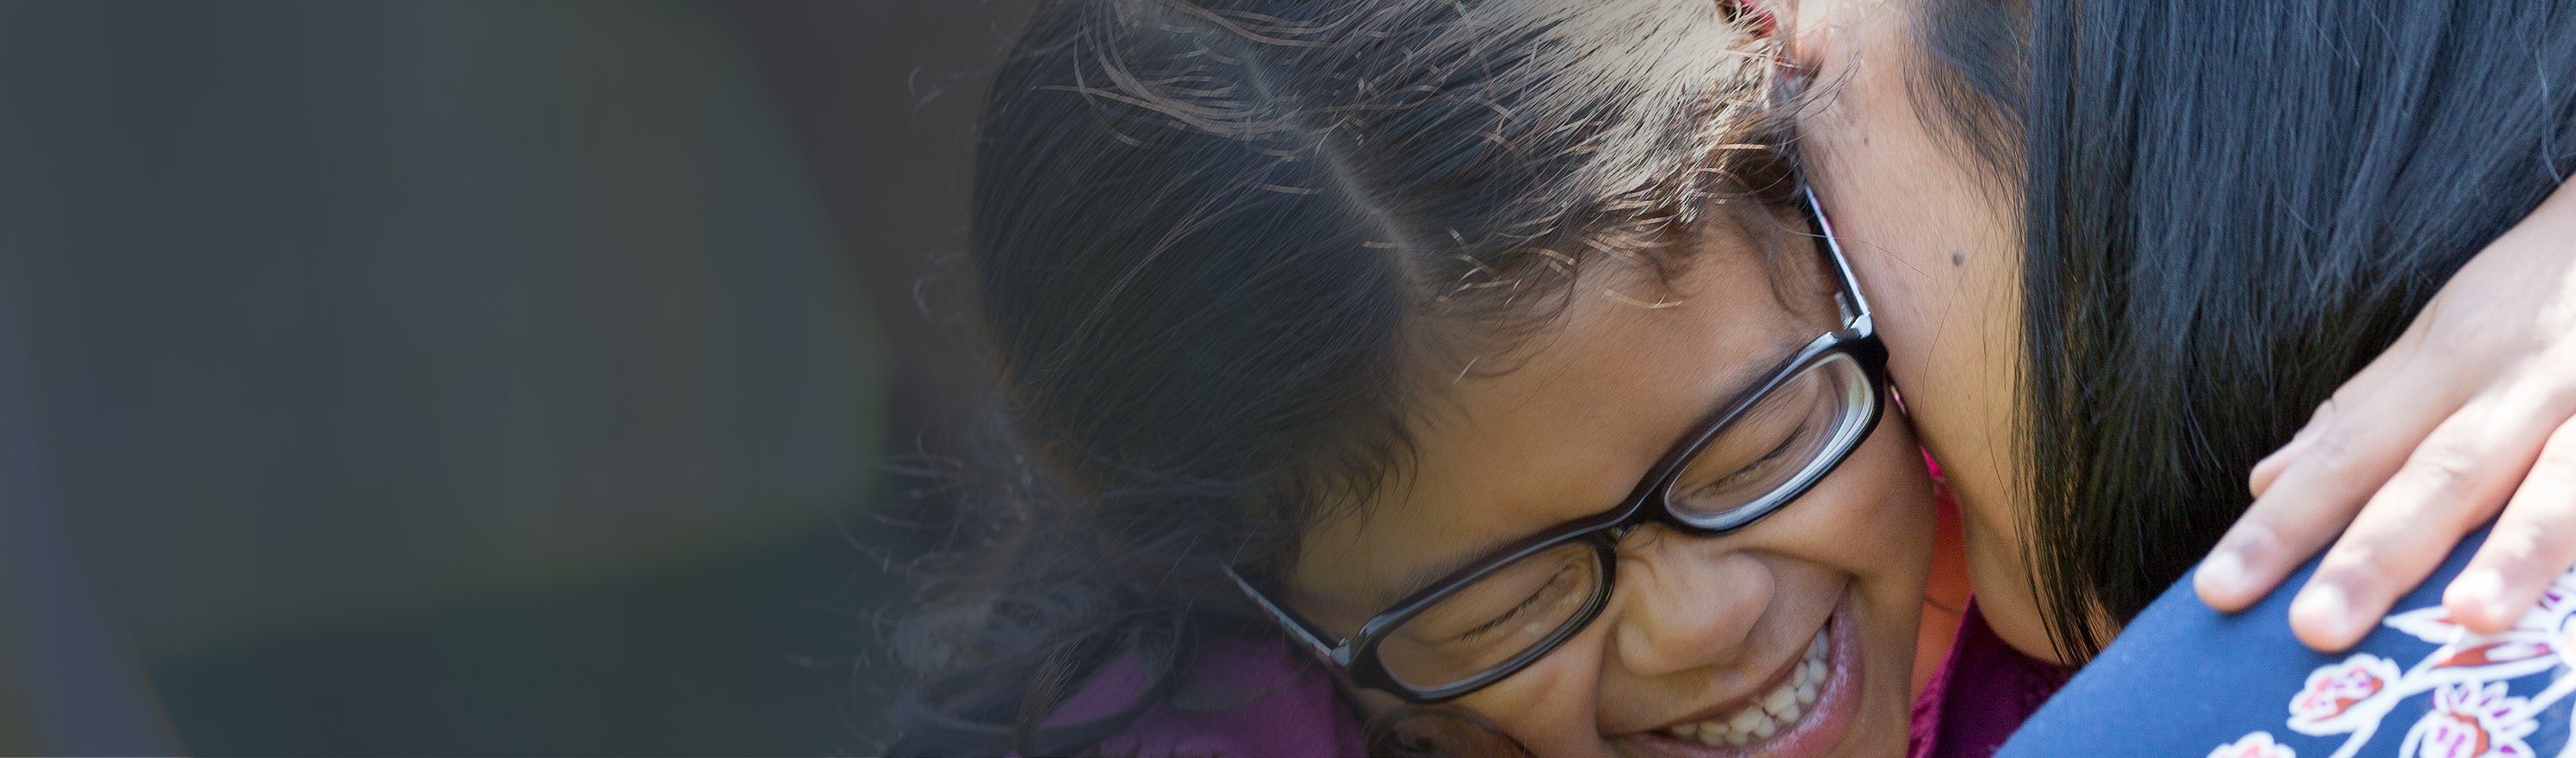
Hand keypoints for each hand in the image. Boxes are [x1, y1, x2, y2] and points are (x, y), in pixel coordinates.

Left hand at [2193, 181, 2575, 651]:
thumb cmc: (2554, 288)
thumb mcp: (2453, 327)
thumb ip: (2369, 410)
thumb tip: (2265, 481)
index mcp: (2455, 360)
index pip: (2348, 452)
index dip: (2283, 524)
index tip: (2218, 591)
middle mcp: (2528, 382)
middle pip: (2441, 473)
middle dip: (2377, 553)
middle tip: (2314, 629)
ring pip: (2566, 482)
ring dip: (2520, 551)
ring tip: (2470, 619)